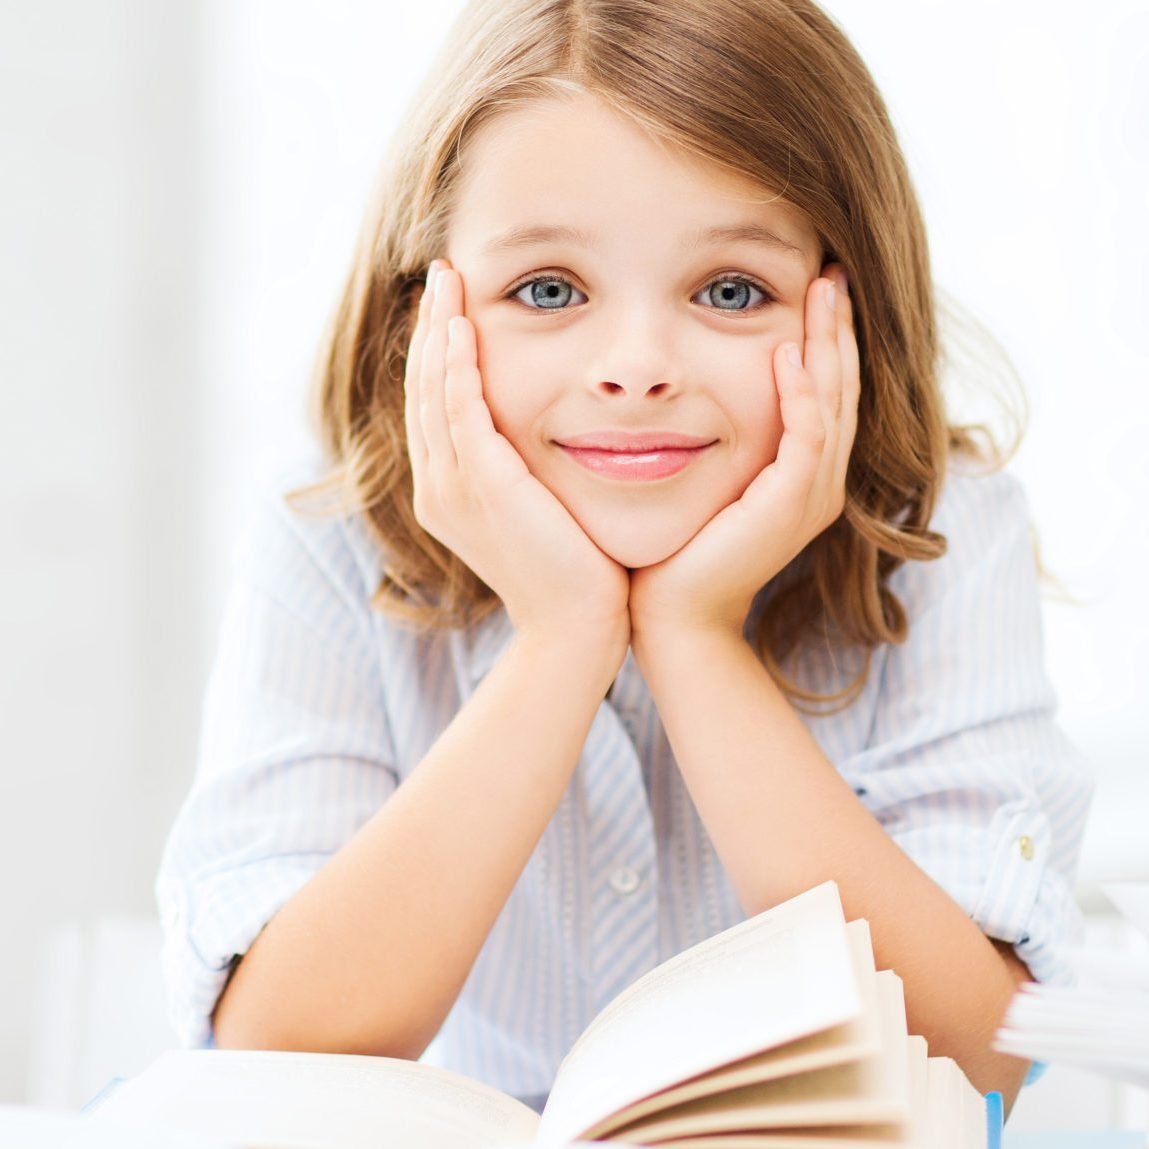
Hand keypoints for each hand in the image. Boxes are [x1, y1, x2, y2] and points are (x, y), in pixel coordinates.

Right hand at [405, 261, 630, 653]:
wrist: (578, 629)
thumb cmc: (575, 573)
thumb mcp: (541, 512)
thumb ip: (527, 470)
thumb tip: (548, 433)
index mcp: (448, 493)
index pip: (433, 405)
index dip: (435, 352)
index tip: (449, 307)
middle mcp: (439, 487)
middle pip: (421, 389)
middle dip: (428, 328)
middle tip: (440, 274)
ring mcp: (453, 487)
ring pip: (432, 391)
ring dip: (437, 331)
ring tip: (446, 279)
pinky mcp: (482, 485)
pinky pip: (460, 410)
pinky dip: (456, 366)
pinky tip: (462, 326)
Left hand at [629, 266, 858, 643]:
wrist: (671, 614)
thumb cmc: (676, 548)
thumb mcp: (707, 480)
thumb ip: (719, 438)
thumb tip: (690, 391)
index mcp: (803, 475)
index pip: (825, 393)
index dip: (826, 340)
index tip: (815, 285)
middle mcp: (818, 482)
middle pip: (841, 389)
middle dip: (838, 328)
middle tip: (832, 272)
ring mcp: (810, 495)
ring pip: (833, 403)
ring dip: (829, 345)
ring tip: (822, 290)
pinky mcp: (789, 505)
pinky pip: (805, 437)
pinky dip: (802, 393)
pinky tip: (790, 353)